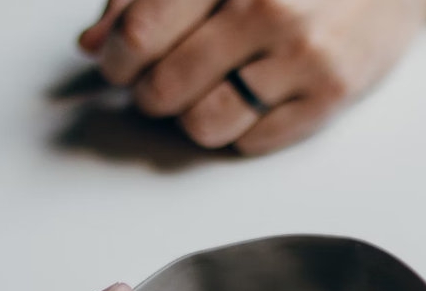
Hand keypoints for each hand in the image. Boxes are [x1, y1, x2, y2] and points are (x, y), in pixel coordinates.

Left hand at [78, 0, 425, 153]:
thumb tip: (94, 43)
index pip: (140, 33)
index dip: (118, 59)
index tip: (121, 63)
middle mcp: (264, 6)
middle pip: (165, 87)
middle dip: (152, 95)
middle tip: (164, 85)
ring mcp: (301, 53)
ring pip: (204, 125)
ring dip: (193, 119)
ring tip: (209, 95)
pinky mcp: (331, 93)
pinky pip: (252, 143)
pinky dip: (240, 131)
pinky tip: (253, 99)